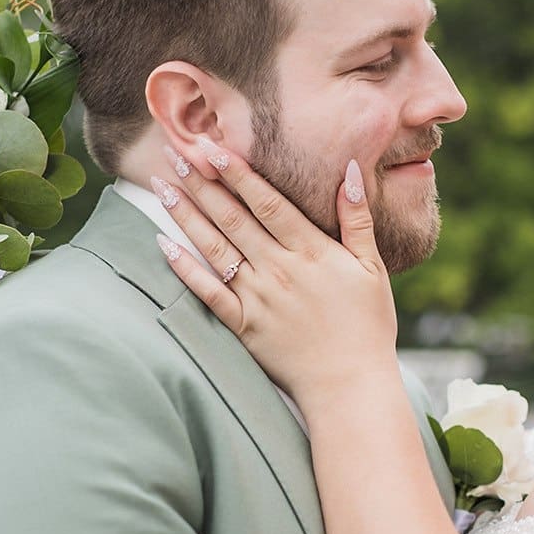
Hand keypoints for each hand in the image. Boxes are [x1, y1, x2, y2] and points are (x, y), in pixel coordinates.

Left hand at [154, 140, 397, 399]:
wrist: (351, 385)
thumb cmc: (367, 325)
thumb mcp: (372, 267)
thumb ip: (357, 218)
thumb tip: (348, 169)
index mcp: (311, 252)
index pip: (267, 203)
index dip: (238, 173)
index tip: (214, 148)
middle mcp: (278, 270)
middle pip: (233, 218)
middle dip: (203, 184)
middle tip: (176, 154)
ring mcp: (257, 298)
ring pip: (215, 248)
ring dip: (186, 215)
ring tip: (161, 187)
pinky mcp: (243, 325)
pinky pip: (207, 292)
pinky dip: (184, 268)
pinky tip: (163, 244)